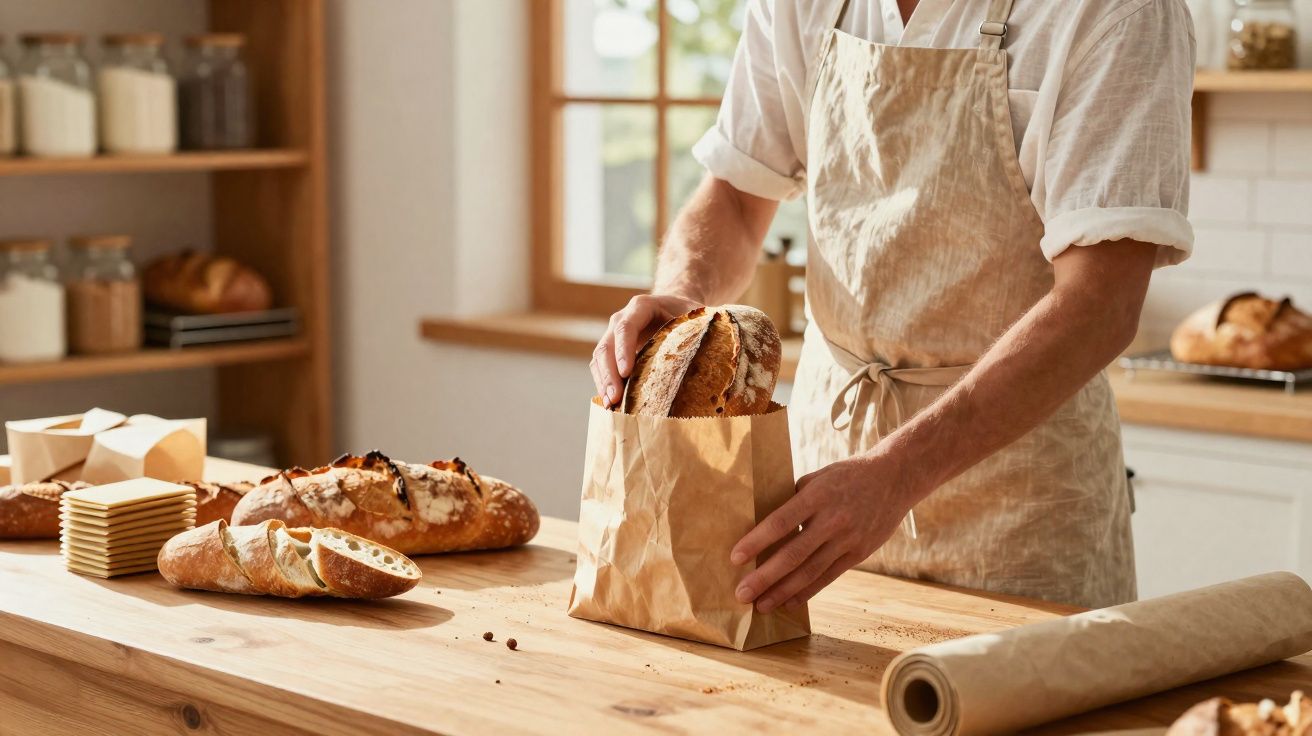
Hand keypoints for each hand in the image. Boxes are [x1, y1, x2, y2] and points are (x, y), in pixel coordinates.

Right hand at [591, 293, 703, 405]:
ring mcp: (614, 336)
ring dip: (603, 382)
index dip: (623, 349)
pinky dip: (604, 385)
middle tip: (615, 398)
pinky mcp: (613, 352)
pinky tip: (611, 404)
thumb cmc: (688, 312)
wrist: (673, 307)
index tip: (625, 372)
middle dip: (609, 373)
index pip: (626, 327)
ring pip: (599, 359)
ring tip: (611, 405)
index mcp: (641, 307)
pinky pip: (601, 368)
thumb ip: (704, 324)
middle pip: (606, 346)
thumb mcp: (697, 313)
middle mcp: (621, 319)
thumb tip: (723, 344)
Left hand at [730, 452, 919, 612]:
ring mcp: (848, 539)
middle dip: (764, 577)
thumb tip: (763, 524)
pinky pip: (828, 577)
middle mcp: (832, 520)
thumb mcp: (817, 478)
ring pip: (810, 572)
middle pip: (793, 554)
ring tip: (761, 606)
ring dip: (782, 592)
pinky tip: (788, 602)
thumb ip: (793, 500)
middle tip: (741, 594)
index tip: (735, 558)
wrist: (894, 479)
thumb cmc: (846, 476)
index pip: (781, 522)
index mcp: (817, 495)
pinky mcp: (859, 553)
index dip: (757, 541)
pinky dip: (807, 592)